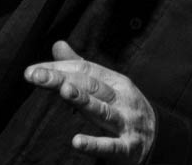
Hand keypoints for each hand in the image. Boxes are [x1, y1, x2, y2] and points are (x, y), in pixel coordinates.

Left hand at [24, 41, 155, 162]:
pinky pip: (110, 145)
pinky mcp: (127, 148)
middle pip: (90, 86)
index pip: (85, 70)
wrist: (159, 139)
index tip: (32, 71)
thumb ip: (80, 67)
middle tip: (37, 76)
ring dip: (84, 100)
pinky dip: (94, 144)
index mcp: (115, 82)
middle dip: (63, 79)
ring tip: (63, 91)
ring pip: (102, 110)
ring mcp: (126, 122)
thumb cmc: (124, 109)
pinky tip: (76, 141)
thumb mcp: (107, 85)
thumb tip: (57, 44)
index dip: (59, 68)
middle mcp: (121, 98)